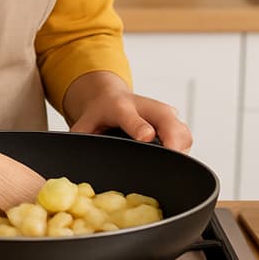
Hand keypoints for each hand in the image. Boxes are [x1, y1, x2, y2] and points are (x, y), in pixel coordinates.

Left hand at [63, 71, 192, 152]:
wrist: (110, 95)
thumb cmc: (100, 113)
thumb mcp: (84, 123)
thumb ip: (80, 138)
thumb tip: (72, 157)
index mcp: (119, 107)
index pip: (130, 116)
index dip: (138, 127)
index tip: (145, 136)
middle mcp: (144, 106)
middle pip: (166, 119)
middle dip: (173, 140)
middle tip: (174, 160)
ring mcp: (162, 111)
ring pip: (181, 129)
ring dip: (181, 147)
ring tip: (175, 164)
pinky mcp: (173, 120)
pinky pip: (186, 136)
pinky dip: (184, 149)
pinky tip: (177, 159)